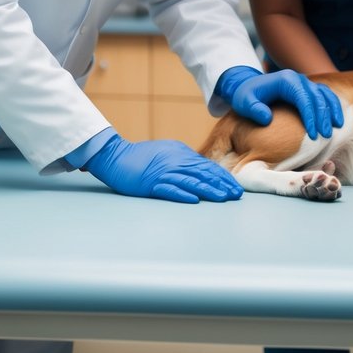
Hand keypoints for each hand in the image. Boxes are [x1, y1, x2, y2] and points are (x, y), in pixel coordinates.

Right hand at [84, 133, 242, 202]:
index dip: (223, 177)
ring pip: (190, 181)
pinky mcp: (150, 183)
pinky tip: (194, 200)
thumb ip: (185, 160)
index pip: (208, 167)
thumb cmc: (143, 156)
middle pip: (203, 174)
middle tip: (236, 195)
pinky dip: (182, 194)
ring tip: (222, 198)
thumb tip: (202, 169)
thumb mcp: (169, 152)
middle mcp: (176, 163)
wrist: (116, 156)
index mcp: (182, 155)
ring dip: (208, 190)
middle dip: (221, 185)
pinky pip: (169, 189)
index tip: (235, 187)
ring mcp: (163, 173)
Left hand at [215, 66, 343, 138]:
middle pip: (317, 97)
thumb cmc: (246, 96)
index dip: (310, 117)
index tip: (313, 135)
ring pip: (325, 94)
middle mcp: (299, 79)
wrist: (248, 86)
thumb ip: (254, 109)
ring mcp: (305, 82)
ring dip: (332, 111)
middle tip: (326, 136)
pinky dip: (332, 106)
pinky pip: (325, 95)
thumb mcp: (244, 102)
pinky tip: (337, 120)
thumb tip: (266, 118)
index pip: (303, 99)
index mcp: (286, 80)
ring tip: (336, 128)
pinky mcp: (308, 88)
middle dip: (323, 117)